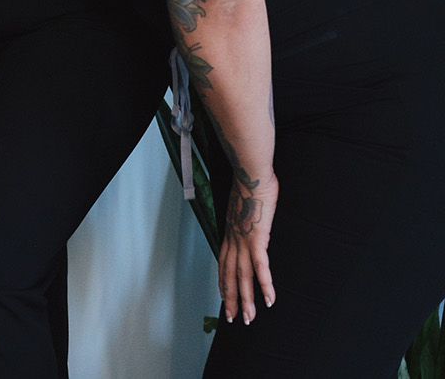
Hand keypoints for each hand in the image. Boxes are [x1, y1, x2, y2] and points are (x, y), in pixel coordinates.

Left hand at [218, 170, 276, 324]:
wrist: (250, 175)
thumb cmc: (250, 187)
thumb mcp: (243, 206)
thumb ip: (245, 218)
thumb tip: (250, 221)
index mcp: (230, 233)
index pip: (224, 263)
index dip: (224, 282)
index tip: (225, 297)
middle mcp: (233, 241)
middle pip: (230, 275)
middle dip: (232, 299)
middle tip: (234, 318)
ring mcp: (244, 241)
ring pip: (243, 277)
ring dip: (247, 299)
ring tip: (250, 318)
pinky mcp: (257, 240)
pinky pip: (260, 267)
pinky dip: (265, 285)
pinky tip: (269, 299)